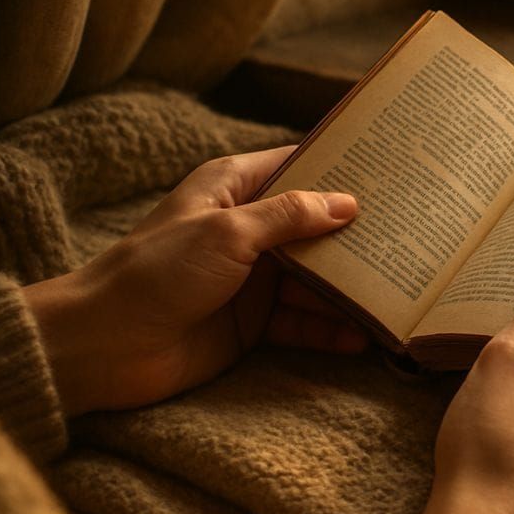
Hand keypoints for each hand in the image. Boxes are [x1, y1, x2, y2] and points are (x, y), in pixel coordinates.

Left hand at [23, 146, 369, 414]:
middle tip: (411, 233)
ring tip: (398, 289)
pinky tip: (364, 335)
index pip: (297, 166)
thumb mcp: (229, 232)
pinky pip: (302, 323)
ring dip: (350, 286)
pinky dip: (330, 329)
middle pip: (315, 227)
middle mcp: (247, 229)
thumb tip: (349, 204)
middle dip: (357, 234)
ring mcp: (251, 278)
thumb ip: (291, 217)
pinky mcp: (252, 324)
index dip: (340, 167)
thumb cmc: (157, 272)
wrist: (103, 347)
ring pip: (314, 278)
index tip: (390, 169)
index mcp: (233, 188)